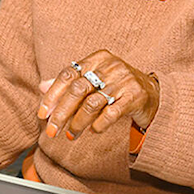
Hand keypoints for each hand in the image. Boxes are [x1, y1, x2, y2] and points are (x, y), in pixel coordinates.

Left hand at [37, 49, 159, 140]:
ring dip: (78, 123)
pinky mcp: (135, 96)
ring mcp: (124, 80)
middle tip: (52, 131)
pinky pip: (111, 113)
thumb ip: (69, 83)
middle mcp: (111, 66)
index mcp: (98, 58)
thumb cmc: (116, 87)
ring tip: (71, 135)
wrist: (152, 93)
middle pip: (78, 90)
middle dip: (61, 113)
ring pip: (92, 103)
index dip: (52, 95)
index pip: (68, 75)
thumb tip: (42, 87)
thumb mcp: (94, 80)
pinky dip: (99, 124)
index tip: (42, 114)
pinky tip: (93, 130)